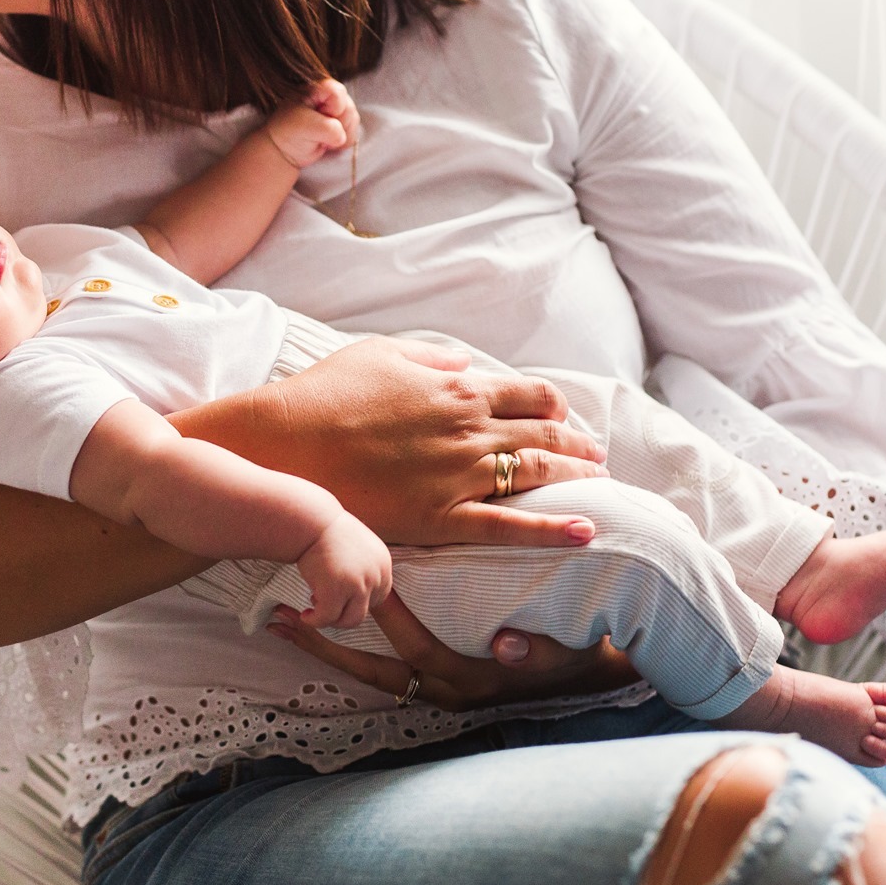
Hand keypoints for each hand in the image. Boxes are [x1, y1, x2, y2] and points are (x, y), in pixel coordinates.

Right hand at [220, 336, 608, 546]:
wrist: (285, 442)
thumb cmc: (326, 394)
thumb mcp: (381, 353)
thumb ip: (433, 358)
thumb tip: (466, 364)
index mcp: (458, 388)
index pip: (529, 395)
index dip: (555, 407)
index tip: (565, 417)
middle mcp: (468, 428)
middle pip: (543, 434)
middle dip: (577, 443)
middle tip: (596, 455)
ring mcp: (458, 474)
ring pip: (536, 474)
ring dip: (576, 477)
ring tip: (599, 484)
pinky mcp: (441, 517)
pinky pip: (507, 526)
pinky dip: (550, 529)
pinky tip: (584, 531)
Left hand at [265, 78, 357, 167]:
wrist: (283, 149)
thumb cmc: (288, 132)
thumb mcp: (303, 126)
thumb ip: (327, 128)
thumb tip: (341, 136)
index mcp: (316, 87)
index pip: (338, 93)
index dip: (332, 109)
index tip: (318, 116)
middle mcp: (328, 95)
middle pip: (349, 107)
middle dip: (337, 124)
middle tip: (317, 130)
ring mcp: (336, 109)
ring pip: (353, 120)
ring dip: (339, 134)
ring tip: (319, 136)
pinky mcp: (341, 123)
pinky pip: (353, 132)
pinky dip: (342, 141)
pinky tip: (326, 141)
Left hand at [267, 593, 642, 710]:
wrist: (592, 681)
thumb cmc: (578, 654)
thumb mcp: (565, 651)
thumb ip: (535, 648)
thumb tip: (505, 645)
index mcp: (470, 677)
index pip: (416, 645)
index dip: (384, 617)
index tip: (348, 588)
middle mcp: (445, 691)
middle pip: (373, 671)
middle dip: (324, 647)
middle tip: (277, 621)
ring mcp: (437, 695)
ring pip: (370, 676)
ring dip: (326, 652)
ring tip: (281, 626)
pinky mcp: (435, 689)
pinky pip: (382, 675)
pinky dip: (349, 656)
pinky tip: (321, 633)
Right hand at [293, 514, 393, 628]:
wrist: (310, 520)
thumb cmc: (327, 531)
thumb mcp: (358, 546)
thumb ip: (364, 567)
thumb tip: (357, 593)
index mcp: (383, 563)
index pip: (378, 596)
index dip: (357, 600)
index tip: (338, 596)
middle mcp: (375, 575)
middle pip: (365, 609)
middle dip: (342, 611)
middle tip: (321, 601)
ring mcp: (358, 585)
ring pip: (349, 620)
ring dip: (332, 620)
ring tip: (314, 610)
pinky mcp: (336, 591)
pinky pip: (326, 618)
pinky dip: (315, 621)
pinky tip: (305, 615)